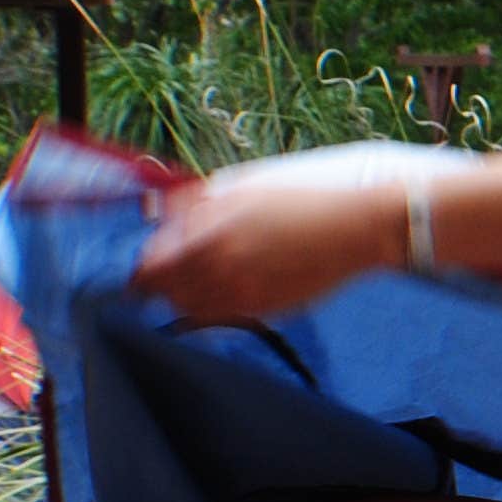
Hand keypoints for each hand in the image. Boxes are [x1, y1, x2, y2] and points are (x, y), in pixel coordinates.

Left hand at [132, 180, 404, 327]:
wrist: (360, 224)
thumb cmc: (304, 194)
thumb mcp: (244, 182)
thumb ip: (196, 200)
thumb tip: (156, 212)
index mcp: (212, 226)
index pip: (151, 262)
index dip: (142, 267)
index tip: (142, 268)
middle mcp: (222, 262)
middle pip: (164, 291)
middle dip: (157, 286)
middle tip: (157, 283)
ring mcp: (244, 290)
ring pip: (187, 310)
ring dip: (182, 299)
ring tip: (192, 287)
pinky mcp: (266, 308)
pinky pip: (219, 319)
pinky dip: (210, 310)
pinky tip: (224, 293)